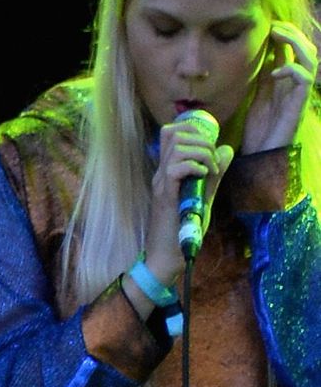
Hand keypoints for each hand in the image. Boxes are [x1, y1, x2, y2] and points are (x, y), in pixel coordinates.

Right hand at [144, 111, 234, 283]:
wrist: (165, 257)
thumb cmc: (182, 230)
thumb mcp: (202, 196)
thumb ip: (213, 175)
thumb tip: (226, 150)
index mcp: (167, 171)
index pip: (170, 133)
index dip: (192, 129)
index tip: (209, 145)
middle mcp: (160, 173)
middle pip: (174, 133)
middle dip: (201, 139)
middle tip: (213, 160)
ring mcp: (161, 183)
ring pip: (177, 146)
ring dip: (201, 152)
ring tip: (210, 170)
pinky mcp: (165, 195)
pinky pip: (176, 167)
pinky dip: (195, 166)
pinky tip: (204, 177)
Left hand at [241, 20, 317, 154]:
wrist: (260, 156)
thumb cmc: (259, 131)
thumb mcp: (258, 98)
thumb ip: (263, 79)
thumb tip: (263, 57)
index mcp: (287, 82)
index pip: (293, 52)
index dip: (285, 36)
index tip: (269, 26)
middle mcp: (296, 85)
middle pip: (305, 50)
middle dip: (292, 34)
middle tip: (275, 26)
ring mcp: (299, 94)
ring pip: (310, 60)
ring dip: (295, 44)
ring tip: (278, 36)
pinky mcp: (299, 104)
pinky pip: (304, 79)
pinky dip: (291, 70)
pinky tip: (275, 71)